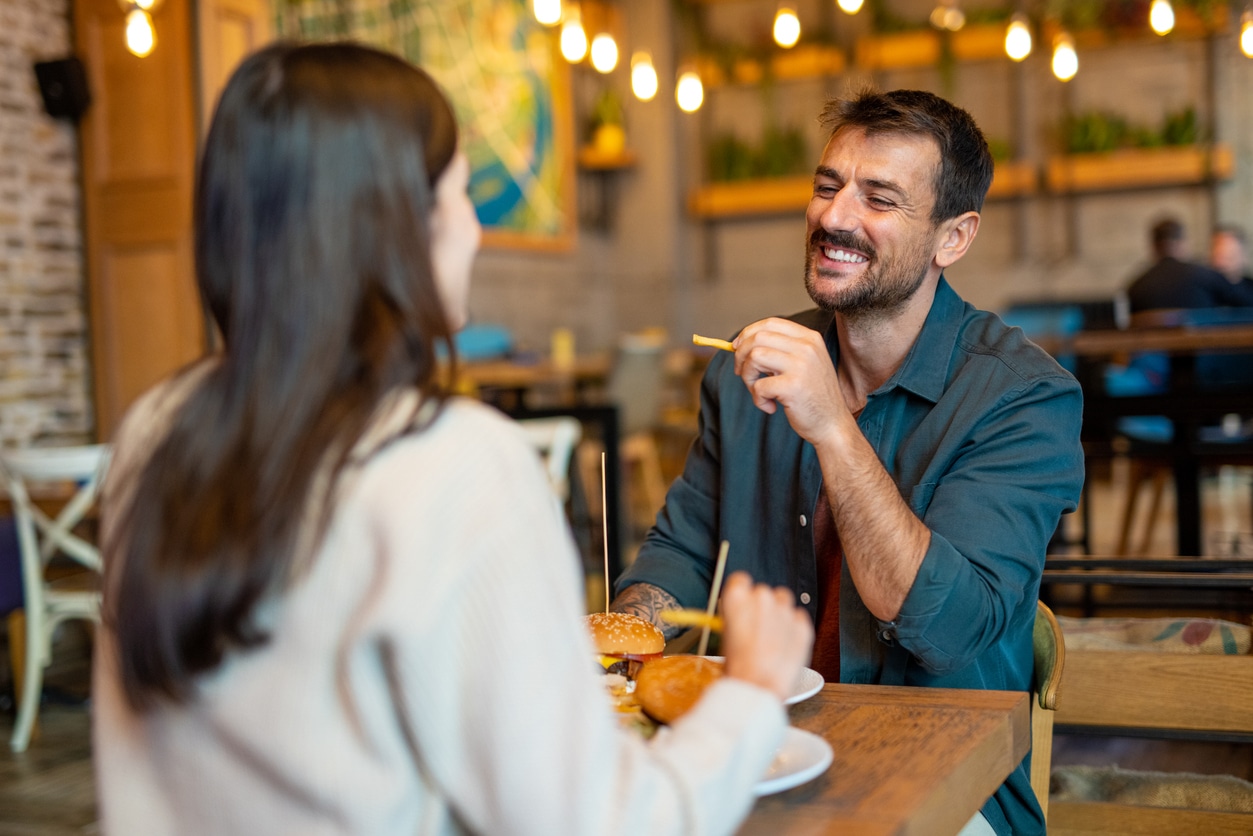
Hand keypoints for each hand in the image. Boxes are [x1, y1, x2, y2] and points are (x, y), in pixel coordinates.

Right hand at [719, 572, 813, 701]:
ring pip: (783, 600)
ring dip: (778, 613)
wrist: (759, 689)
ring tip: (773, 638)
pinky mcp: (803, 625)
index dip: (741, 594)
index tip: (742, 605)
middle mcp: (762, 598)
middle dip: (760, 607)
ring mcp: (785, 610)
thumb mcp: (724, 638)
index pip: (740, 580)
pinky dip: (794, 627)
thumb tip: (742, 616)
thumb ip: (735, 618)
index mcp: (737, 598)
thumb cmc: (738, 668)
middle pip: (762, 592)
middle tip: (757, 630)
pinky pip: (799, 617)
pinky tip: (786, 646)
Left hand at [733, 318, 847, 445]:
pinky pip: (759, 386)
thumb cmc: (812, 396)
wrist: (832, 424)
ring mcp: (801, 365)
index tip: (737, 348)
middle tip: (742, 373)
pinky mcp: (793, 387)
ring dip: (748, 377)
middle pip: (758, 337)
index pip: (770, 323)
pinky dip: (758, 399)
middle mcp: (807, 347)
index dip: (748, 334)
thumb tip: (739, 344)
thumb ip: (779, 351)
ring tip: (759, 392)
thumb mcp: (803, 364)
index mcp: (810, 338)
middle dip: (741, 355)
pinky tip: (770, 406)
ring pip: (754, 357)